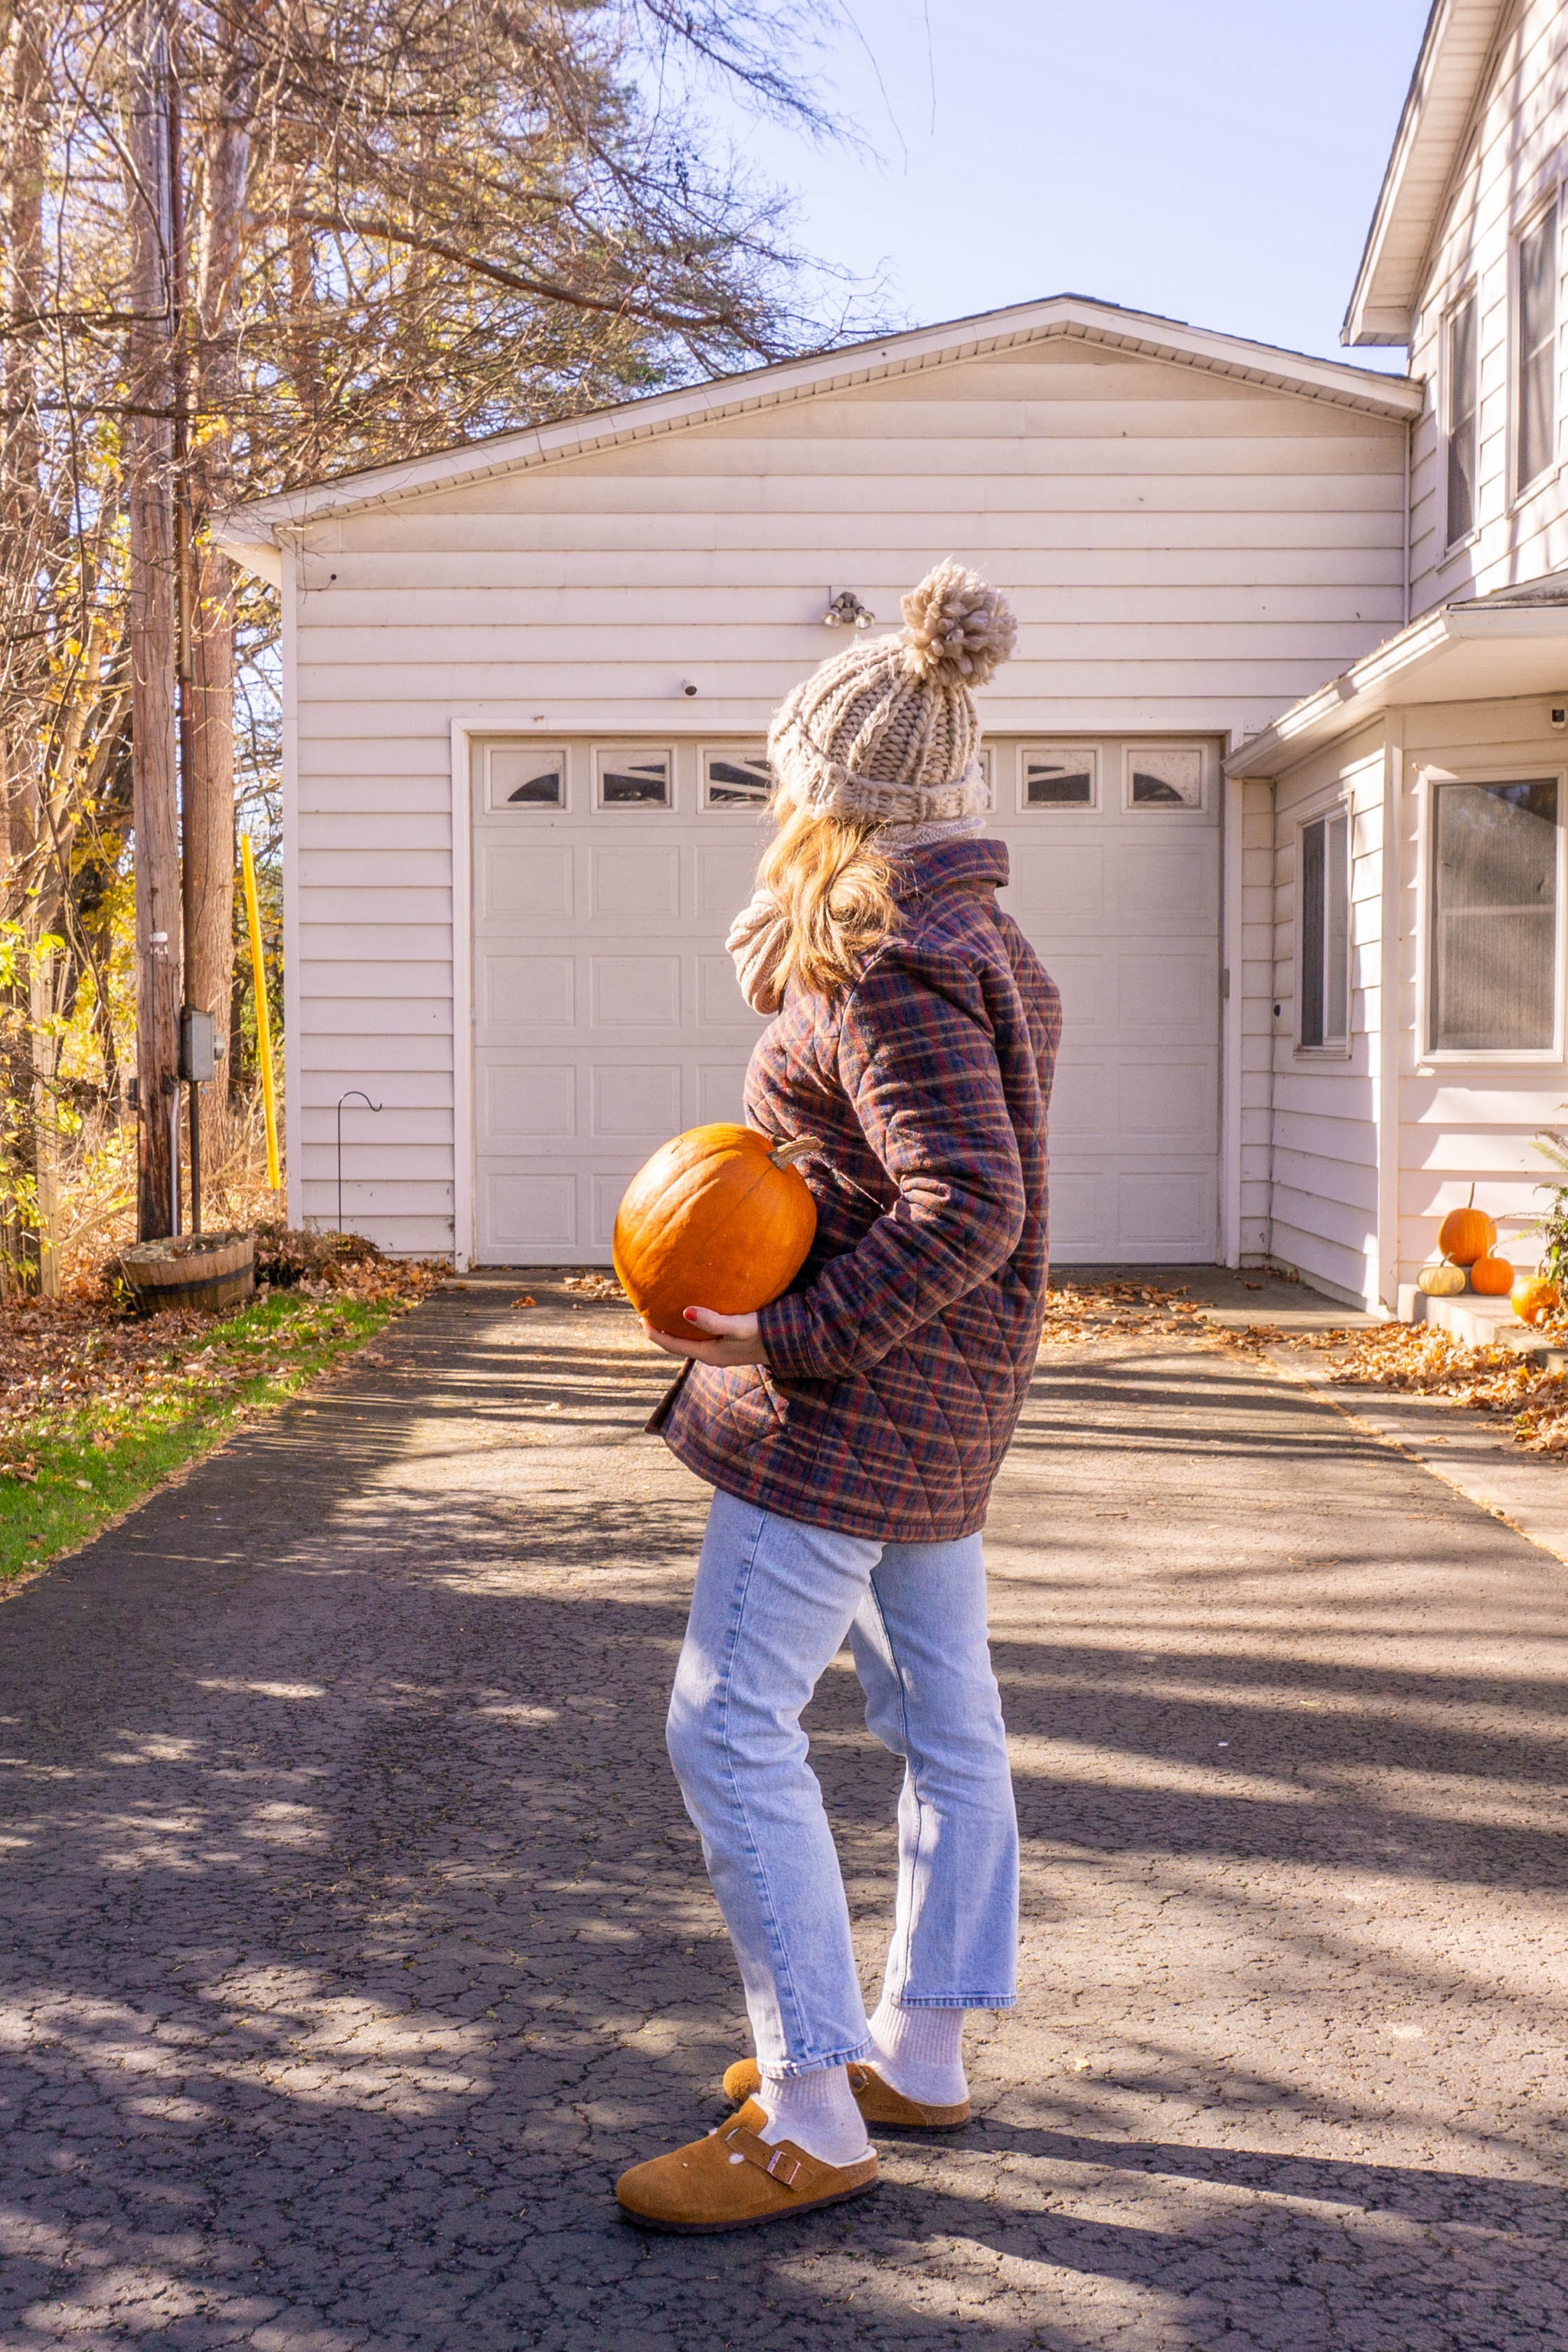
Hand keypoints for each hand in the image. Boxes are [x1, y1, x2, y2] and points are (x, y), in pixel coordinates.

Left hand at [640, 1306, 766, 1366]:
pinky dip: (692, 1323)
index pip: (672, 1345)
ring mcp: (722, 1349)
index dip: (654, 1333)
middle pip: (678, 1343)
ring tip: (666, 1311)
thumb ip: (713, 1321)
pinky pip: (703, 1333)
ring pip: (690, 1339)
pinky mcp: (731, 1341)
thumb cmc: (766, 1334)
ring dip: (676, 1327)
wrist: (792, 1342)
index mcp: (709, 1354)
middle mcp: (712, 1354)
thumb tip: (685, 1311)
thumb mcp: (738, 1327)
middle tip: (647, 1314)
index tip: (640, 1319)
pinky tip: (695, 1309)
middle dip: (662, 1330)